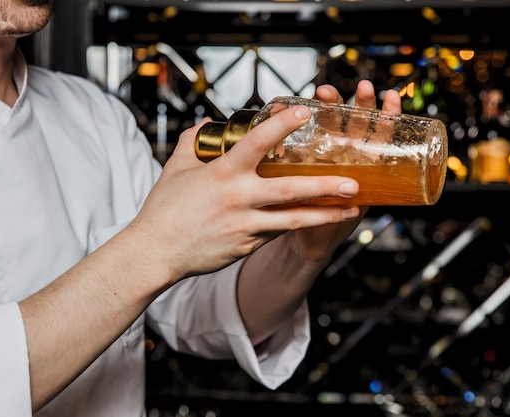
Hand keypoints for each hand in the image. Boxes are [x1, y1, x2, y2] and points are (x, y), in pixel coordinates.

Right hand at [128, 88, 386, 283]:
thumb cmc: (164, 209)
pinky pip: (276, 232)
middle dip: (325, 185)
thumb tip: (208, 123)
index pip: (257, 143)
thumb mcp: (176, 168)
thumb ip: (193, 141)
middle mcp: (239, 198)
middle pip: (290, 190)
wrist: (155, 252)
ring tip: (352, 209)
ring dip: (325, 214)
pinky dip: (297, 225)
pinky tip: (317, 221)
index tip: (304, 111)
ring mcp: (246, 225)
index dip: (281, 124)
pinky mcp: (247, 245)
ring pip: (293, 219)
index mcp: (222, 173)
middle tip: (354, 180)